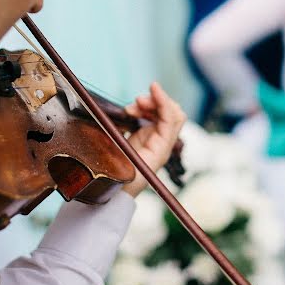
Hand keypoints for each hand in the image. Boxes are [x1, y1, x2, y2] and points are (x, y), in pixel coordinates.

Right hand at [122, 82, 186, 197]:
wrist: (112, 199)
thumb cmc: (114, 182)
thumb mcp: (117, 159)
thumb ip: (121, 138)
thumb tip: (129, 111)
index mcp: (160, 151)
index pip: (171, 119)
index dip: (163, 100)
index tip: (153, 86)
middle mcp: (162, 145)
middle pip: (172, 113)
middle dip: (157, 101)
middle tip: (136, 103)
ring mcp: (156, 141)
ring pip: (164, 113)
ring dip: (149, 104)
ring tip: (131, 108)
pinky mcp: (147, 139)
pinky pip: (153, 117)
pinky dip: (144, 110)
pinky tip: (130, 112)